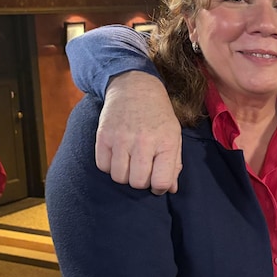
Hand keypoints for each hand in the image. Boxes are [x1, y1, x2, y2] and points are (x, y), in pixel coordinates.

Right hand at [96, 71, 181, 194]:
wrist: (134, 87)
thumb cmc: (158, 116)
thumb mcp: (173, 136)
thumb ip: (174, 164)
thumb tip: (170, 189)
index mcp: (166, 142)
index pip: (161, 181)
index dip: (159, 187)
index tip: (157, 182)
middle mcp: (143, 141)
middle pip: (138, 182)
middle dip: (141, 181)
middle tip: (143, 169)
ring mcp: (121, 138)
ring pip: (119, 177)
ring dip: (125, 175)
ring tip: (130, 162)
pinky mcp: (103, 135)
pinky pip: (103, 166)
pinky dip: (109, 166)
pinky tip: (118, 155)